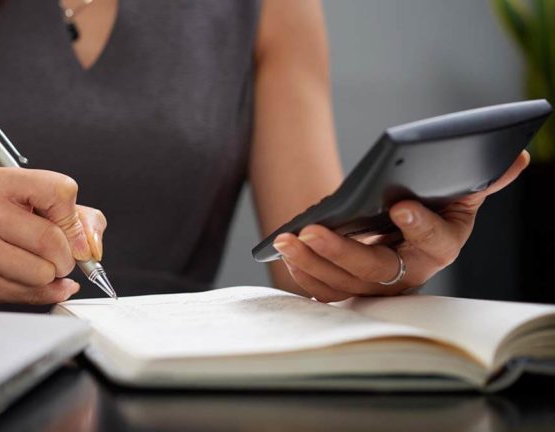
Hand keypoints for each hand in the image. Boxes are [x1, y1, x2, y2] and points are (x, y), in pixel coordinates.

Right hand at [0, 167, 106, 306]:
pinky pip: (28, 293)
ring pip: (42, 272)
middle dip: (67, 257)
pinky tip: (29, 281)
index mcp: (3, 182)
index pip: (60, 191)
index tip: (73, 234)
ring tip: (37, 267)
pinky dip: (42, 292)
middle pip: (52, 239)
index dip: (74, 219)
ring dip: (51, 277)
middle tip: (59, 258)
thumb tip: (92, 245)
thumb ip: (79, 218)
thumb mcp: (36, 207)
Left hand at [272, 150, 529, 301]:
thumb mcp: (458, 190)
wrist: (403, 228)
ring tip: (287, 239)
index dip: (420, 226)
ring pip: (343, 284)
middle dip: (343, 252)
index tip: (400, 205)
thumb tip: (515, 155)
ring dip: (313, 262)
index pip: (435, 242)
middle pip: (376, 271)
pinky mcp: (350, 288)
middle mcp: (409, 274)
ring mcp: (377, 287)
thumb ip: (481, 178)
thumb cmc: (431, 205)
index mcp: (441, 246)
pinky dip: (305, 273)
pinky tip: (288, 250)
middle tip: (314, 230)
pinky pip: (325, 290)